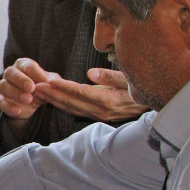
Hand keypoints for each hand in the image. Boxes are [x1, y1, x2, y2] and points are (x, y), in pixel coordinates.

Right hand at [0, 58, 53, 123]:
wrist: (32, 104)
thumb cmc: (40, 88)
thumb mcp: (48, 84)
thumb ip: (50, 83)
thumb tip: (50, 84)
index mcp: (23, 65)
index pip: (28, 65)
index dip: (36, 73)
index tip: (46, 82)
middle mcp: (11, 73)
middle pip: (11, 72)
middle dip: (21, 80)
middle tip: (32, 88)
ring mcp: (4, 86)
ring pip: (4, 86)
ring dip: (15, 92)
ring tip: (28, 100)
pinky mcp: (0, 100)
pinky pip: (1, 102)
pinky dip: (9, 107)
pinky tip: (18, 111)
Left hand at [35, 67, 149, 121]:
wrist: (152, 106)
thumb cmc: (142, 88)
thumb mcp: (130, 79)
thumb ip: (110, 76)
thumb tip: (90, 73)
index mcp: (109, 100)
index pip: (82, 93)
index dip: (65, 87)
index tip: (50, 81)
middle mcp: (102, 110)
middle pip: (73, 103)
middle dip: (53, 95)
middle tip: (36, 87)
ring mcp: (99, 115)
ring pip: (72, 108)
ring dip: (55, 101)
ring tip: (39, 92)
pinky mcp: (98, 116)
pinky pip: (76, 111)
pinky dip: (63, 105)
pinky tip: (53, 99)